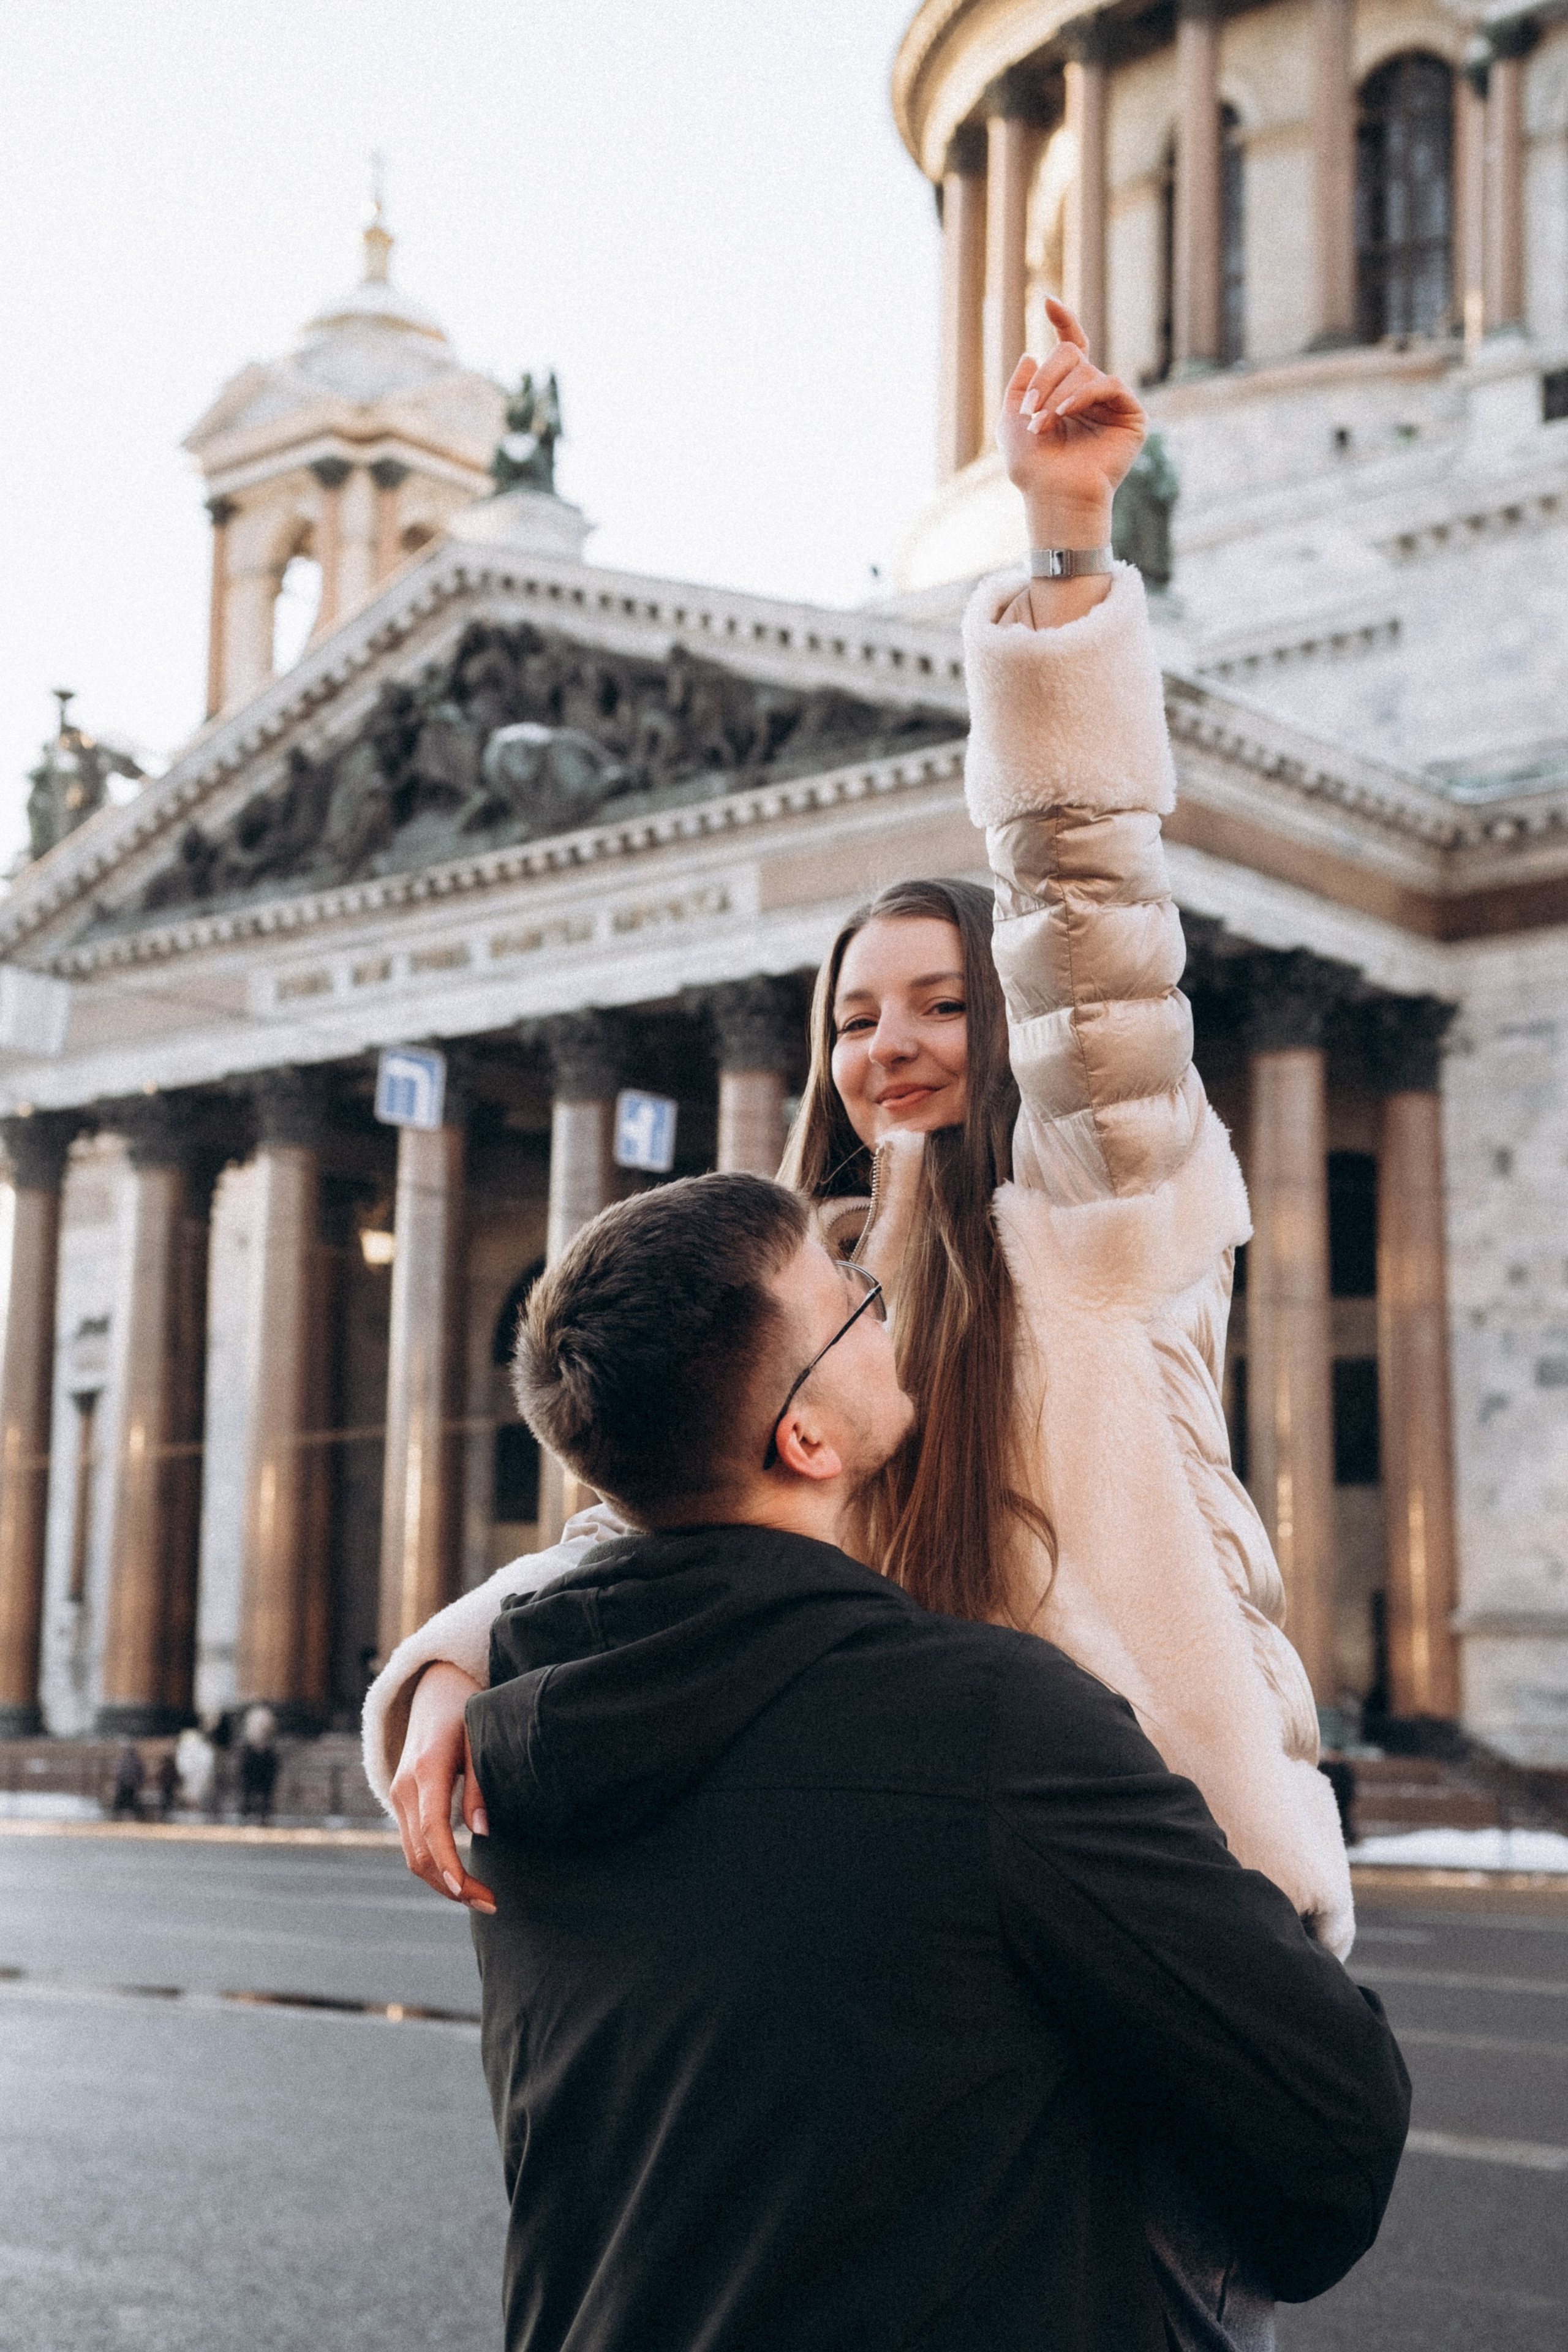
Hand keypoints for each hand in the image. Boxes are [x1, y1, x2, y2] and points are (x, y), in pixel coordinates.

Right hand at [389, 1661, 495, 1912]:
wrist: (433, 1692)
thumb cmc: (464, 1712)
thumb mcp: (479, 1738)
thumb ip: (480, 1783)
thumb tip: (481, 1830)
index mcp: (426, 1770)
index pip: (432, 1829)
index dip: (448, 1865)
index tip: (469, 1892)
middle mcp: (404, 1787)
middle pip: (419, 1853)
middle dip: (452, 1885)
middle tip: (492, 1904)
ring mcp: (397, 1796)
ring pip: (412, 1856)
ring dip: (443, 1883)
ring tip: (480, 1898)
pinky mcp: (400, 1803)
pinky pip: (412, 1845)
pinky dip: (434, 1868)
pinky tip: (460, 1879)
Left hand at [997, 298, 1145, 551]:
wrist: (1053, 496)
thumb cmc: (1032, 468)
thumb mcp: (1011, 420)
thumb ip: (1018, 385)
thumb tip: (1033, 352)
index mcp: (1066, 391)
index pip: (1071, 346)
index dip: (1063, 321)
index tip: (1047, 302)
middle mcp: (1092, 393)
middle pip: (1071, 355)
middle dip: (1045, 379)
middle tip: (1030, 411)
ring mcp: (1113, 404)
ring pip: (1086, 369)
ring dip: (1057, 394)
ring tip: (1043, 424)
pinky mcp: (1131, 416)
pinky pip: (1109, 383)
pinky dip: (1083, 395)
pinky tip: (1065, 415)